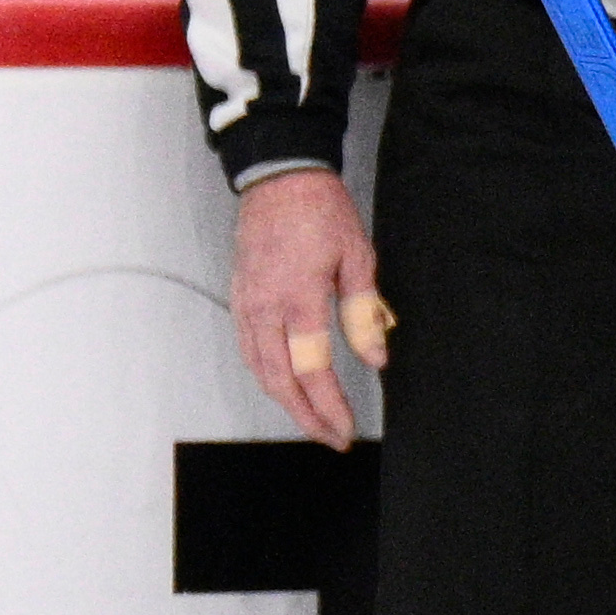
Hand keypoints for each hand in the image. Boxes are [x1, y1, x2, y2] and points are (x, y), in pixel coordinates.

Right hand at [230, 168, 392, 448]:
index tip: (344, 429)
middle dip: (305, 415)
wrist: (279, 178)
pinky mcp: (239, 297)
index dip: (329, 406)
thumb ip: (364, 313)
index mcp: (299, 297)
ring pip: (258, 368)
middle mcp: (265, 307)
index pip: (313, 369)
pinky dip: (265, 374)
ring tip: (311, 417)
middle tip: (330, 436)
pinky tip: (283, 383)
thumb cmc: (320, 211)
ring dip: (284, 399)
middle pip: (279, 380)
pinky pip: (248, 348)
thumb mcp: (357, 257)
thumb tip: (376, 358)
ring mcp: (247, 303)